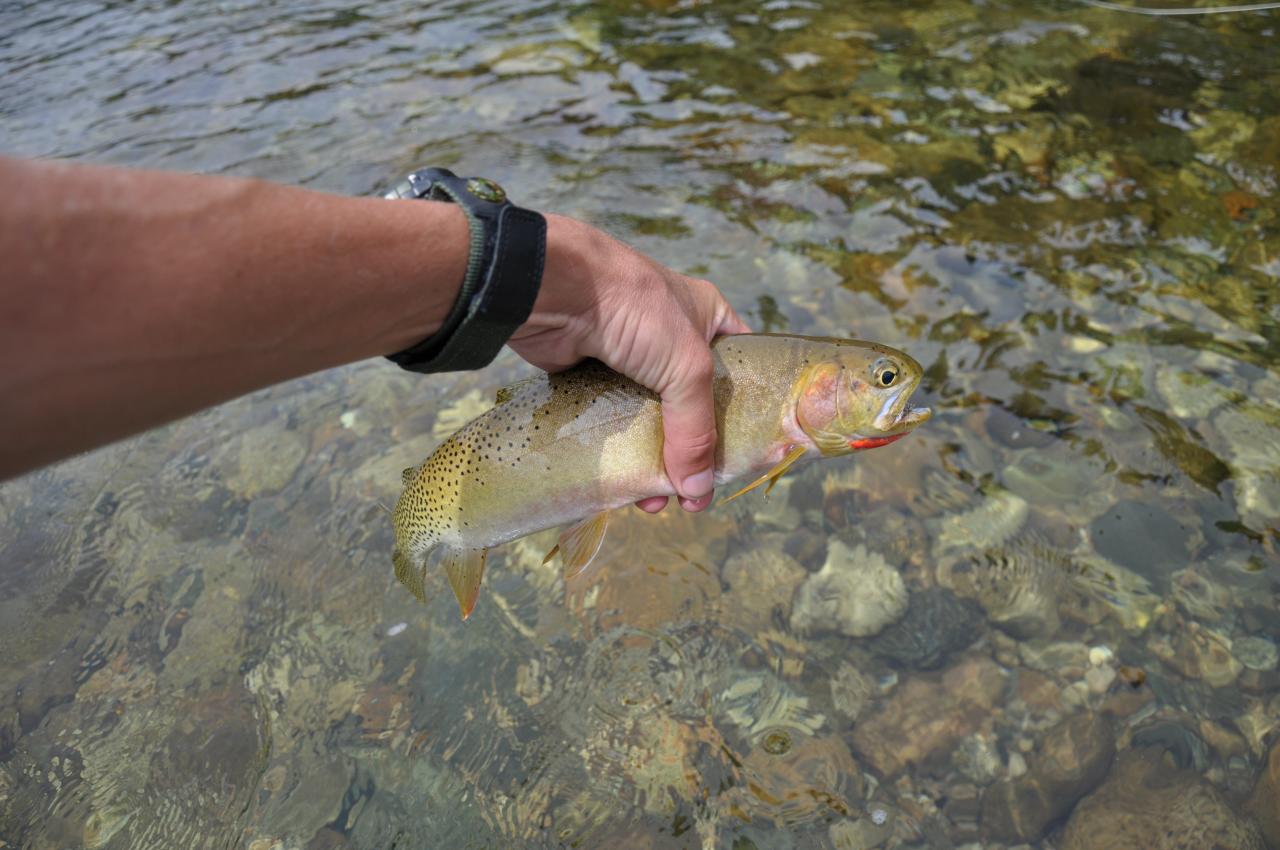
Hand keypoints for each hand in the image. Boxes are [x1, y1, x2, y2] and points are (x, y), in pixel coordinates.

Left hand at [507, 213, 749, 511]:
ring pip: (652, 421)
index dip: (744, 417)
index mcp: (708, 320)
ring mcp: (631, 360)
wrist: (554, 290)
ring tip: (652, 501)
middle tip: (692, 496)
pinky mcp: (593, 377)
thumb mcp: (686, 366)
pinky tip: (622, 484)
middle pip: (694, 407)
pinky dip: (619, 452)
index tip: (740, 462)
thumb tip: (696, 492)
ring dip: (655, 461)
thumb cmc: (635, 308)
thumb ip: (696, 429)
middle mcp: (672, 339)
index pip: (740, 372)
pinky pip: (614, 423)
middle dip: (694, 453)